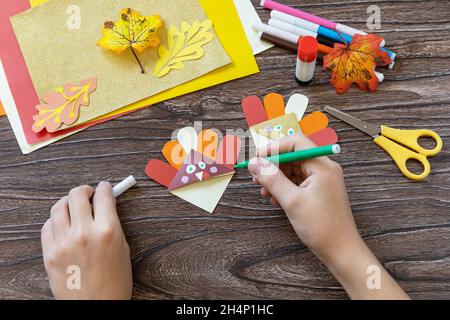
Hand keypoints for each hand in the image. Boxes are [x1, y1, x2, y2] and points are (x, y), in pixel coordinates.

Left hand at [41, 182, 131, 299]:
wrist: (95, 307)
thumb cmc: (114, 283)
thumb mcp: (123, 249)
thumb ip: (113, 224)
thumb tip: (105, 206)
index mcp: (107, 231)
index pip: (103, 196)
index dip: (105, 188)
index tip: (104, 187)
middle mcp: (83, 233)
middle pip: (77, 194)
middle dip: (84, 190)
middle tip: (88, 193)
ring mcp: (63, 243)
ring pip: (58, 207)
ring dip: (68, 203)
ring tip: (73, 207)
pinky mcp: (49, 254)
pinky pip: (47, 226)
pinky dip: (55, 221)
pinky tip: (63, 224)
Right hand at [249, 134, 408, 299]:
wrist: (340, 251)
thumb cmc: (322, 227)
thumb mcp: (292, 201)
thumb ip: (272, 179)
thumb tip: (254, 163)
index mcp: (323, 166)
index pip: (296, 142)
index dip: (274, 148)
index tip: (257, 158)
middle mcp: (324, 169)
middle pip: (293, 155)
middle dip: (273, 165)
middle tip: (257, 177)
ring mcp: (322, 180)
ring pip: (293, 169)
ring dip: (276, 177)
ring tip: (264, 191)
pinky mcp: (318, 190)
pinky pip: (297, 181)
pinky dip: (284, 187)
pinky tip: (275, 198)